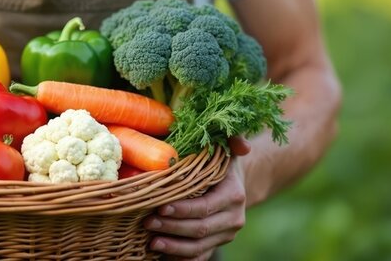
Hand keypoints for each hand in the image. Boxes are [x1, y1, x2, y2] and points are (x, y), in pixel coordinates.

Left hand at [145, 136, 249, 259]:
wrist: (234, 184)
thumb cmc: (220, 162)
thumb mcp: (226, 148)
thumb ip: (233, 141)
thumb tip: (243, 145)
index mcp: (234, 195)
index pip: (206, 207)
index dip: (183, 210)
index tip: (160, 207)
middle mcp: (233, 218)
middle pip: (200, 229)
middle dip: (172, 228)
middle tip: (147, 222)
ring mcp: (225, 235)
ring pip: (199, 246)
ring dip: (174, 247)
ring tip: (151, 242)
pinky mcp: (216, 244)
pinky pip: (200, 257)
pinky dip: (182, 259)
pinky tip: (163, 256)